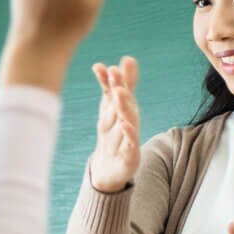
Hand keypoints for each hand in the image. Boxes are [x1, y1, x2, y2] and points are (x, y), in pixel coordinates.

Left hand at [87, 57, 141, 191]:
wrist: (111, 169)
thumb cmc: (113, 136)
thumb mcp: (108, 112)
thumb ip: (108, 89)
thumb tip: (101, 64)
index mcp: (123, 110)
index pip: (118, 92)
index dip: (113, 80)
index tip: (108, 66)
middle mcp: (129, 120)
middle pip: (124, 103)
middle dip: (120, 86)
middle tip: (115, 72)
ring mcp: (131, 137)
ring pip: (129, 120)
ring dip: (124, 106)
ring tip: (119, 92)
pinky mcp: (131, 154)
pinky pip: (132, 143)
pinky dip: (129, 134)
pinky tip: (125, 124)